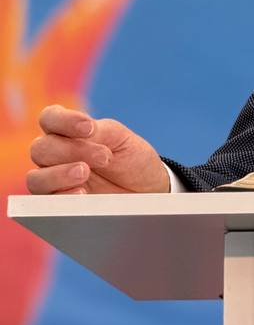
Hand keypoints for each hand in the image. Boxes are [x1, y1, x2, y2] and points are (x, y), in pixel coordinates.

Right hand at [27, 104, 170, 194]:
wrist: (146, 191)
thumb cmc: (132, 159)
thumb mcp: (121, 139)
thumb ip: (100, 131)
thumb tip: (83, 132)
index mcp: (67, 132)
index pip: (49, 118)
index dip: (63, 121)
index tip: (89, 128)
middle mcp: (55, 155)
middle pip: (41, 148)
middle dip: (72, 150)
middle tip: (104, 157)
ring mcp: (54, 182)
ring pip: (36, 178)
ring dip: (59, 174)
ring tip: (85, 173)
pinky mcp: (59, 205)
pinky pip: (45, 203)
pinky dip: (61, 196)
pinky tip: (83, 194)